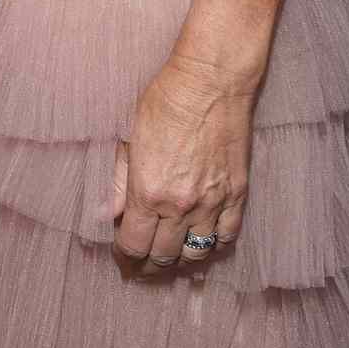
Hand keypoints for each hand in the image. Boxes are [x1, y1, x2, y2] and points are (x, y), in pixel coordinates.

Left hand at [113, 56, 253, 271]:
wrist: (211, 82)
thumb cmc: (165, 101)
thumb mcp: (128, 137)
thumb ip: (119, 181)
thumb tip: (111, 215)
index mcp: (148, 193)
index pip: (133, 245)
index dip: (124, 258)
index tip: (121, 259)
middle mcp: (181, 206)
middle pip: (163, 256)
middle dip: (148, 265)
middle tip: (141, 264)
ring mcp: (213, 203)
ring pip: (196, 253)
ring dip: (180, 260)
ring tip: (170, 256)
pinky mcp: (237, 194)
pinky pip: (227, 236)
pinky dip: (213, 245)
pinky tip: (202, 241)